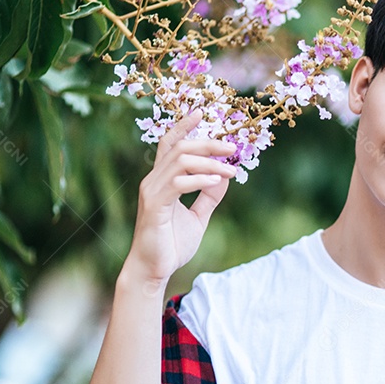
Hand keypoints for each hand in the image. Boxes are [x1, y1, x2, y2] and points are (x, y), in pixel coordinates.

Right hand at [124, 109, 238, 284]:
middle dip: (208, 143)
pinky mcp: (154, 206)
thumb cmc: (172, 244)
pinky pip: (177, 183)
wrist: (153, 270)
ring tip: (230, 169)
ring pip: (180, 161)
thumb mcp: (198, 216)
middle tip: (232, 147)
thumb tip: (225, 175)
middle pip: (180, 148)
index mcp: (162, 180)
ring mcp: (152, 191)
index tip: (201, 112)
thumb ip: (209, 196)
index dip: (184, 126)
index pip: (170, 144)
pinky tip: (216, 181)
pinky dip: (199, 179)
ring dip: (209, 162)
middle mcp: (153, 180)